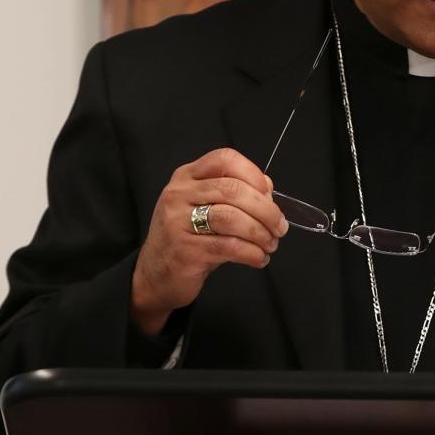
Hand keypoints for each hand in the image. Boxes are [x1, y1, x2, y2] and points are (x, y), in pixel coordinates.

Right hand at [130, 148, 286, 335]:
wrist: (155, 275)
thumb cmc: (187, 239)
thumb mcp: (204, 208)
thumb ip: (232, 194)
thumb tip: (267, 187)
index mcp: (186, 177)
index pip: (224, 159)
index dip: (253, 173)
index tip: (270, 195)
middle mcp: (179, 194)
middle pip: (233, 190)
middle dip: (266, 210)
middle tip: (280, 228)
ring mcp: (178, 221)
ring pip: (232, 218)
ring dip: (260, 233)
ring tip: (270, 245)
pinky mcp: (184, 250)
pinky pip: (228, 247)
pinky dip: (252, 253)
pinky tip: (259, 258)